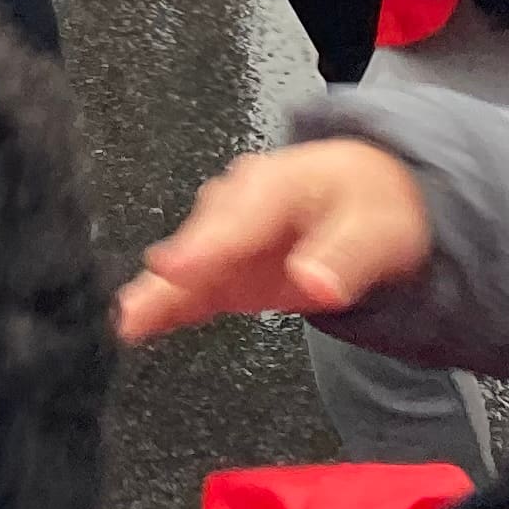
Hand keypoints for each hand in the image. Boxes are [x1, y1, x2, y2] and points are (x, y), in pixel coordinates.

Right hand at [116, 141, 434, 343]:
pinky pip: (191, 286)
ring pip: (187, 265)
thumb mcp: (378, 227)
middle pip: (201, 241)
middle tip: (138, 307)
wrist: (366, 196)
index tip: (177, 270)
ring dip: (158, 291)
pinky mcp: (222, 264)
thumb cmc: (368, 203)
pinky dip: (165, 304)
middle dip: (172, 274)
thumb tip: (315, 282)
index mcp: (276, 183)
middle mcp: (239, 203)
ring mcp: (226, 235)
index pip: (238, 219)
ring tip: (130, 320)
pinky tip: (140, 325)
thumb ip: (345, 257)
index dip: (204, 247)